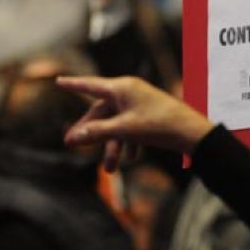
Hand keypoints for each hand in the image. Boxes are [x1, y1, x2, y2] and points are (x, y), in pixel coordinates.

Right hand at [57, 76, 214, 170]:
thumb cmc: (159, 125)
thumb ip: (97, 133)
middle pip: (101, 111)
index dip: (73, 84)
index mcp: (122, 88)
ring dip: (112, 146)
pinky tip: (132, 159)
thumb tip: (73, 137)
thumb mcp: (124, 130)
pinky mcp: (149, 115)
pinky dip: (129, 143)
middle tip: (70, 145)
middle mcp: (130, 92)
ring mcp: (140, 103)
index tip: (58, 80)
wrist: (192, 133)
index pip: (90, 85)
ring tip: (110, 169)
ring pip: (116, 124)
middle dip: (90, 132)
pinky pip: (131, 128)